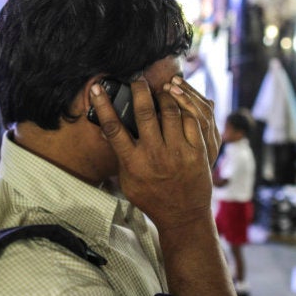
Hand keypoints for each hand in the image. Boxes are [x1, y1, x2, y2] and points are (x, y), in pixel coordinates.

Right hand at [89, 76, 211, 230]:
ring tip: (161, 90)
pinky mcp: (198, 152)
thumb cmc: (152, 198)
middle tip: (138, 81)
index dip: (103, 105)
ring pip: (170, 112)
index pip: (113, 128)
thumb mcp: (129, 182)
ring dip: (164, 95)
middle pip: (144, 113)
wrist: (183, 215)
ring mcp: (178, 153)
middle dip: (139, 90)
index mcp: (133, 163)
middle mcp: (155, 155)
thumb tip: (105, 132)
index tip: (98, 88)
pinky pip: (191, 120)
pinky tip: (179, 102)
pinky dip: (184, 107)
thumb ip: (120, 156)